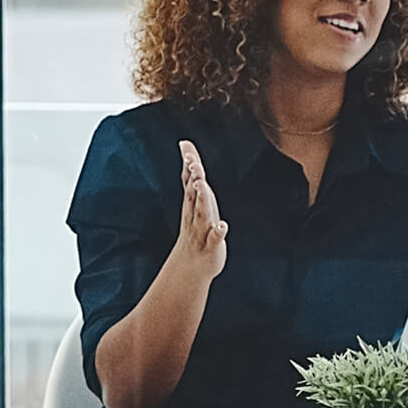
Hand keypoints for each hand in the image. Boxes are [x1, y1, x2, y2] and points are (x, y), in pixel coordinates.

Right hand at [176, 139, 226, 277]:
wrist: (192, 264)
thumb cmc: (196, 225)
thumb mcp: (194, 196)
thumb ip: (190, 170)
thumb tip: (184, 144)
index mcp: (192, 202)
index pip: (189, 181)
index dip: (189, 167)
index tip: (187, 151)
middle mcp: (195, 213)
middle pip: (194, 194)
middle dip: (194, 179)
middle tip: (194, 164)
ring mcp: (202, 229)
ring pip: (202, 213)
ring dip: (202, 200)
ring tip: (202, 186)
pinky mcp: (211, 245)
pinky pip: (214, 238)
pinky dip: (218, 232)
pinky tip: (223, 226)